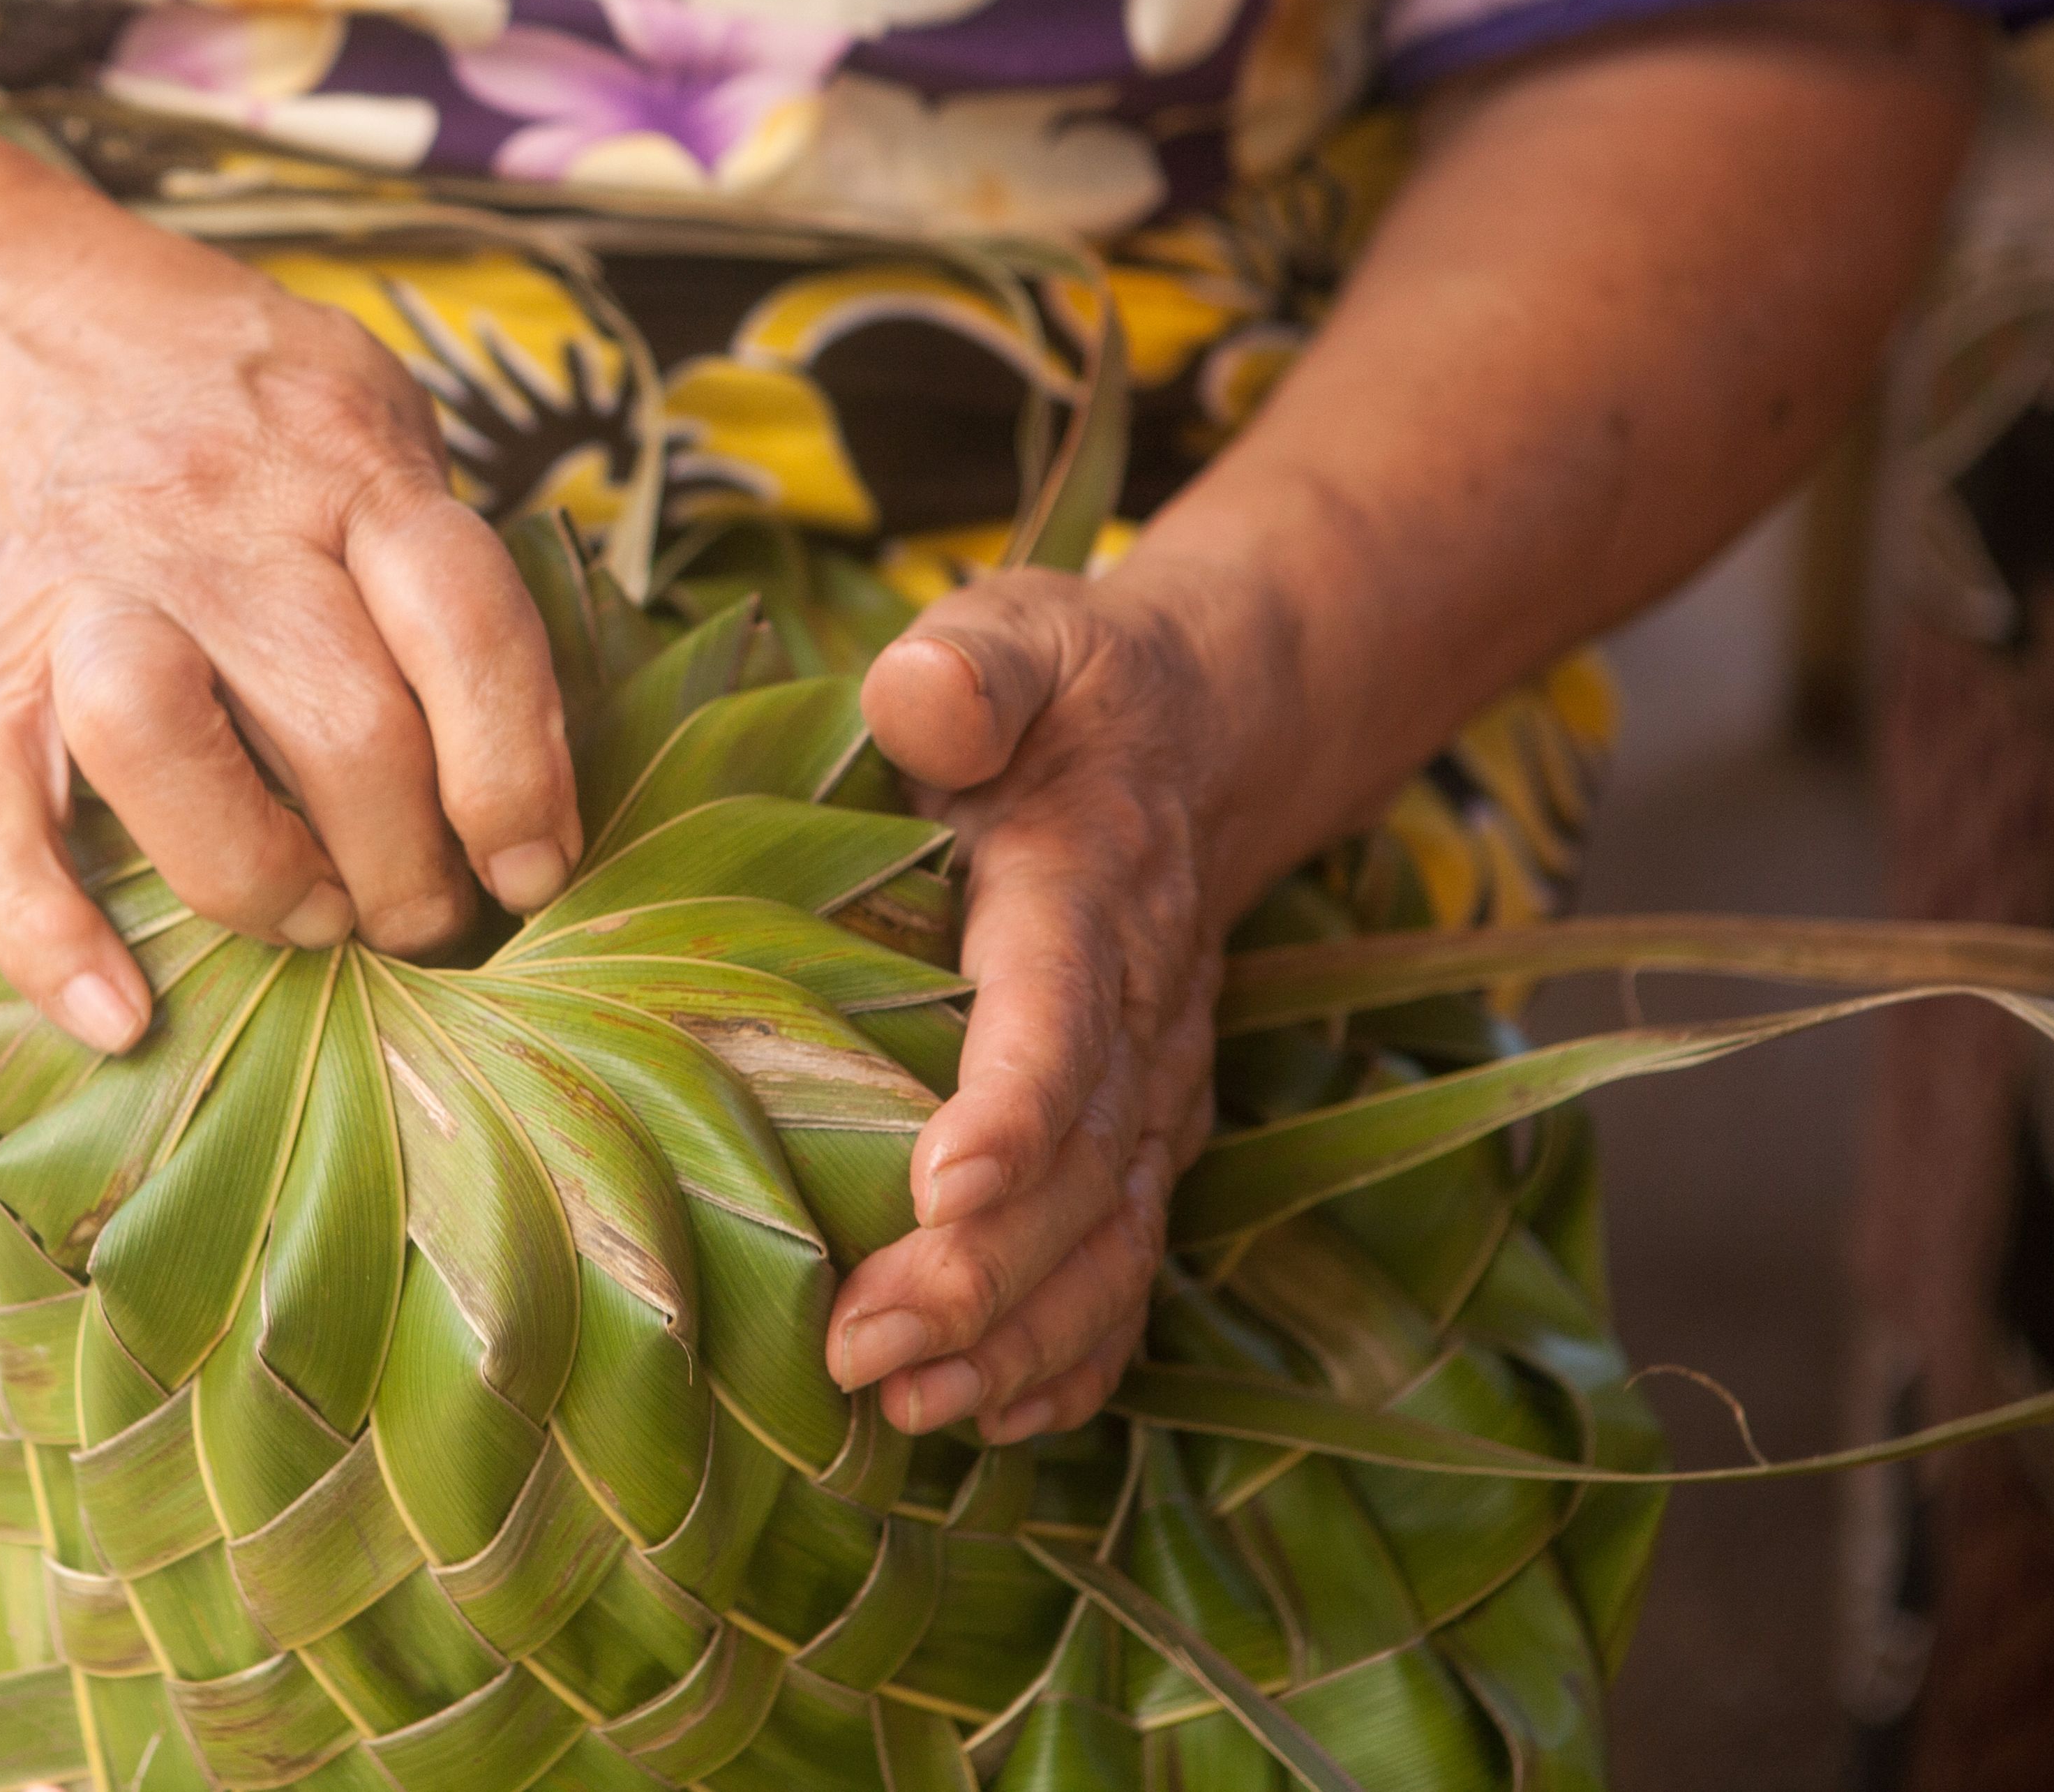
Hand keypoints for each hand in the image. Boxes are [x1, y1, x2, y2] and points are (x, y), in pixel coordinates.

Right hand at [0, 207, 582, 1052]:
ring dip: (260, 879)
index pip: (461, 619)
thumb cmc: (214, 400)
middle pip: (340, 721)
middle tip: (424, 916)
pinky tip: (119, 1016)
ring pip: (162, 745)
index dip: (515, 767)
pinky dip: (49, 935)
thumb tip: (533, 737)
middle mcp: (211, 527)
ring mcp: (82, 597)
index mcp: (337, 463)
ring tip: (313, 921)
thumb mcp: (355, 406)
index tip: (534, 866)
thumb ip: (430, 547)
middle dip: (407, 867)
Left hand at [821, 560, 1297, 1442]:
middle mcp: (1140, 1007)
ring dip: (1012, 1339)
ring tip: (899, 1408)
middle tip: (859, 1350)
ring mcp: (1156, 1086)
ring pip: (1107, 1242)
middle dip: (981, 1274)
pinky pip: (1125, 1266)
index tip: (944, 1196)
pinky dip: (1069, 1355)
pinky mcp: (1145, 1134)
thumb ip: (971, 665)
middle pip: (1079, 1166)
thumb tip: (921, 697)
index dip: (1013, 1107)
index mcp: (1087, 885)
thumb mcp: (1019, 632)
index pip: (1057, 1008)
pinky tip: (986, 1420)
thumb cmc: (1062, 686)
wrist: (1194, 737)